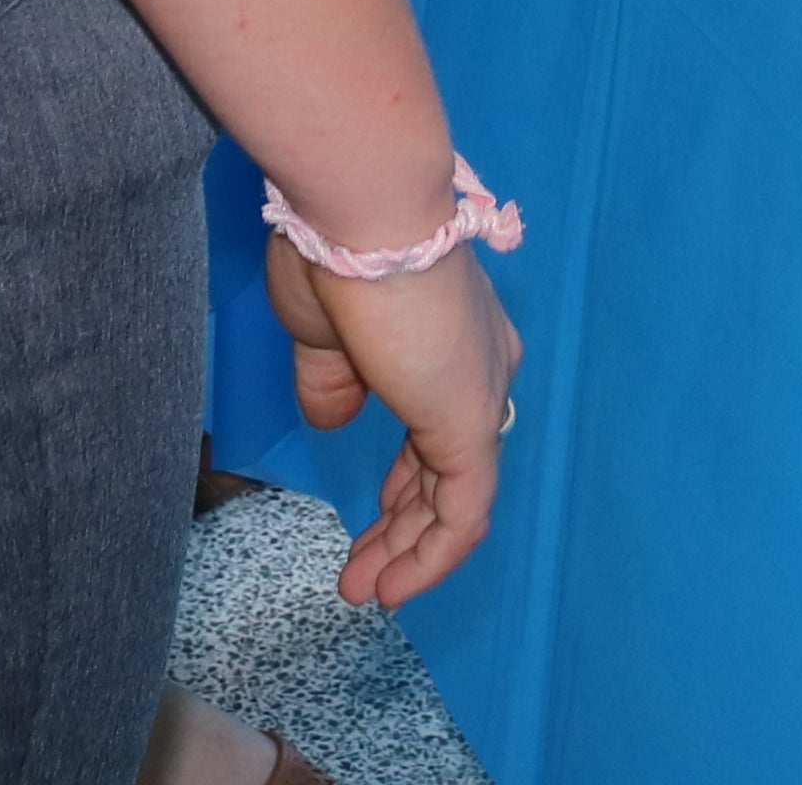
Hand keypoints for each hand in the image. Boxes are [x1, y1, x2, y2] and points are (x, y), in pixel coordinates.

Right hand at [260, 230, 518, 608]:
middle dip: (403, 524)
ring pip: (454, 495)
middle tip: (362, 570)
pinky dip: (429, 557)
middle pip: (447, 465)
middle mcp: (480, 363)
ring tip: (363, 591)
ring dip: (409, 551)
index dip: (408, 476)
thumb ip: (332, 380)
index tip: (377, 511)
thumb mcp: (321, 326)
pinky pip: (462, 512)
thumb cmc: (336, 250)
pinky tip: (392, 588)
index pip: (439, 422)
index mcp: (451, 334)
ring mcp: (479, 394)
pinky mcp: (472, 424)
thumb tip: (334, 417)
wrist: (364, 209)